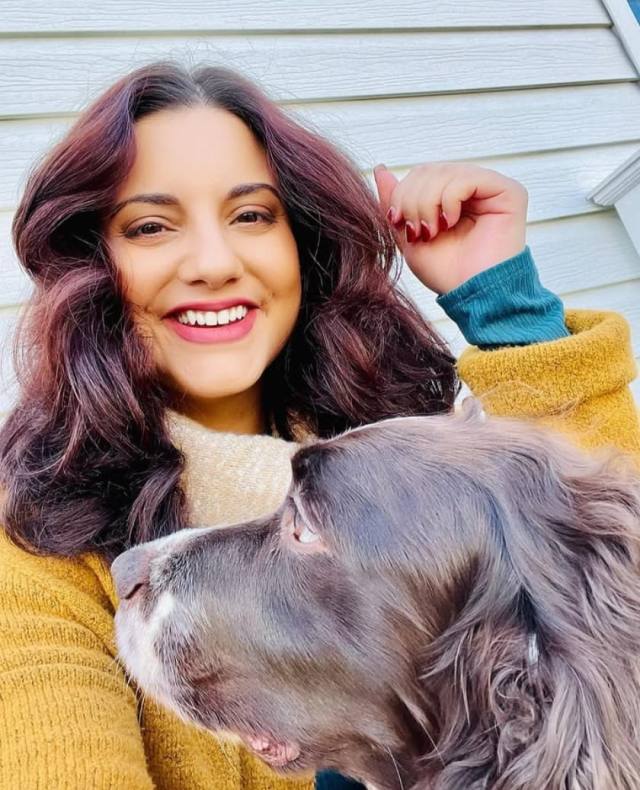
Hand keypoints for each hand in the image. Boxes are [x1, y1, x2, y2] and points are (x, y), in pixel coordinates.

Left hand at [373, 162, 527, 294]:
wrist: (471, 295)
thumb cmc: (445, 272)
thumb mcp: (408, 235)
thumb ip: (395, 202)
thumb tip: (380, 169)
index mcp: (451, 197)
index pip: (420, 174)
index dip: (402, 194)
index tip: (398, 222)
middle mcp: (473, 189)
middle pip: (429, 170)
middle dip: (412, 199)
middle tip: (417, 230)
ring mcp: (491, 188)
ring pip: (444, 171)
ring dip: (427, 203)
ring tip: (432, 231)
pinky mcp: (508, 192)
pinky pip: (466, 178)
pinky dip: (449, 200)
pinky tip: (451, 223)